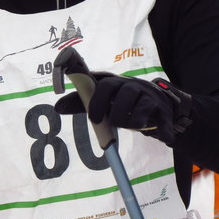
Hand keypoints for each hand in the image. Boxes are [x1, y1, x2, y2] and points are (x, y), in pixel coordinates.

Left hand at [55, 73, 191, 146]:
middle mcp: (131, 84)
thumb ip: (81, 102)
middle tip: (105, 123)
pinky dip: (160, 131)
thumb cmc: (122, 101)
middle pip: (121, 92)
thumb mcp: (103, 100)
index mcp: (114, 81)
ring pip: (139, 109)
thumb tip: (57, 107)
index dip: (94, 97)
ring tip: (128, 126)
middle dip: (112, 111)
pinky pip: (159, 121)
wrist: (157, 102)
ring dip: (131, 123)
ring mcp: (147, 95)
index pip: (102, 81)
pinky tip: (161, 136)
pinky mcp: (161, 109)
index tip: (91, 116)